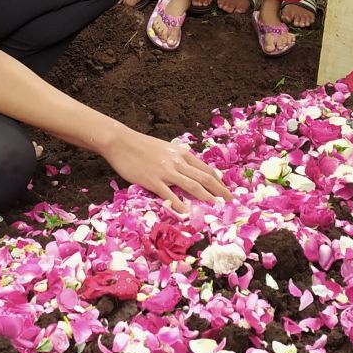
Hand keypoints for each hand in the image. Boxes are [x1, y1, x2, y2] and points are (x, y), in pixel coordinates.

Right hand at [102, 131, 229, 214]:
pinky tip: (187, 211)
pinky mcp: (152, 180)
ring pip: (192, 185)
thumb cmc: (140, 145)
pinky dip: (180, 203)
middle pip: (204, 177)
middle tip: (231, 202)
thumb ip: (177, 158)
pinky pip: (169, 193)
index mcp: (181, 153)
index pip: (206, 168)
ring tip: (217, 207)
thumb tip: (188, 168)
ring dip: (207, 197)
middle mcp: (177, 162)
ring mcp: (165, 171)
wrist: (120, 141)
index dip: (219, 181)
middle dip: (220, 191)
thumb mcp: (164, 148)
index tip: (226, 191)